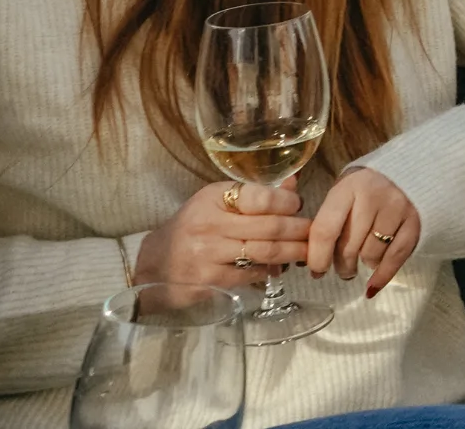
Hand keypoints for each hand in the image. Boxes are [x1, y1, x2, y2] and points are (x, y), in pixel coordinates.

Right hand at [133, 177, 309, 287]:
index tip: (299, 206)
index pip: (260, 196)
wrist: (150, 266)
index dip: (287, 202)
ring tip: (306, 251)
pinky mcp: (209, 281)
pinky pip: (250, 275)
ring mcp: (208, 254)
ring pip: (264, 252)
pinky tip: (278, 268)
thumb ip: (255, 194)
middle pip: (269, 226)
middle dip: (298, 230)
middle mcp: (210, 224)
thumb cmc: (190, 229)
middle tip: (315, 233)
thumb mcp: (215, 203)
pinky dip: (269, 271)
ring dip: (291, 252)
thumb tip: (295, 183)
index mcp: (213, 198)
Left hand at [305, 166, 421, 295]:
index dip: (318, 256)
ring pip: (371, 254)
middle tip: (342, 269)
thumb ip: (328, 222)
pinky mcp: (414, 222)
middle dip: (342, 265)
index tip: (317, 271)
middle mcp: (373, 196)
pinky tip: (372, 285)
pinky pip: (395, 258)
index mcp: (348, 188)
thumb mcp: (343, 194)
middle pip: (349, 246)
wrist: (408, 171)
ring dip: (364, 263)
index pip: (326, 229)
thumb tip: (311, 264)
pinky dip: (382, 276)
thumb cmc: (365, 188)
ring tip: (363, 259)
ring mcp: (396, 208)